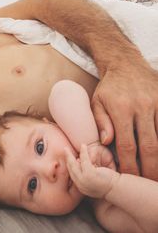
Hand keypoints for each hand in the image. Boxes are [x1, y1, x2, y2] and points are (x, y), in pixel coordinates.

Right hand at [65, 144, 119, 198]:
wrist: (117, 189)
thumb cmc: (108, 184)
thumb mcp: (93, 182)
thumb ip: (85, 176)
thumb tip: (79, 164)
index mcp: (81, 187)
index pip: (72, 175)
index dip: (68, 165)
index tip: (66, 158)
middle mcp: (81, 185)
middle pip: (70, 169)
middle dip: (66, 159)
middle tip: (64, 150)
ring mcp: (84, 179)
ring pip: (74, 164)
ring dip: (70, 155)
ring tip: (67, 148)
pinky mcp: (90, 174)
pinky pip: (84, 160)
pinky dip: (83, 152)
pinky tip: (83, 145)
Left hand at [92, 58, 157, 180]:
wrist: (126, 64)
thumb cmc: (108, 88)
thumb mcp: (97, 102)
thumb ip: (101, 122)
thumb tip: (106, 142)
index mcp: (121, 109)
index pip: (127, 145)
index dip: (129, 164)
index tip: (128, 177)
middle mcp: (142, 107)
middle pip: (149, 145)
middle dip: (150, 168)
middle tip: (148, 183)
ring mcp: (157, 104)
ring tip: (156, 174)